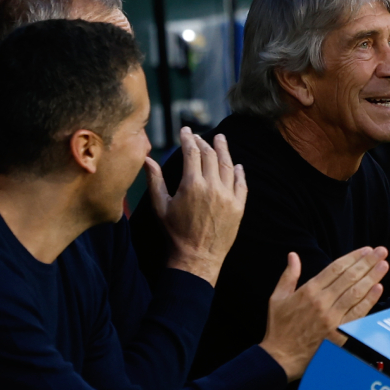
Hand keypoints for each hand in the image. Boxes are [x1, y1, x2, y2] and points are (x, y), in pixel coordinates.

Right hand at [147, 128, 247, 284]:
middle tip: (199, 136)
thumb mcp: (160, 206)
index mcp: (192, 184)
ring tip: (221, 139)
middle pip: (210, 155)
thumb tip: (147, 158)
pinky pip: (242, 184)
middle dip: (204, 142)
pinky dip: (239, 172)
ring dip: (224, 150)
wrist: (197, 258)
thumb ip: (154, 180)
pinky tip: (237, 165)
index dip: (188, 138)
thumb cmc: (175, 233)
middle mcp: (213, 187)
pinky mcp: (239, 207)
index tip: (186, 131)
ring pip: (228, 166)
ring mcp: (228, 197)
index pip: (192, 152)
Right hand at [260, 247, 389, 378]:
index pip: (336, 268)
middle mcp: (322, 303)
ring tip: (384, 265)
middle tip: (382, 251)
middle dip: (368, 262)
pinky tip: (378, 289)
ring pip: (356, 293)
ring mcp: (332, 319)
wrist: (280, 358)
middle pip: (350, 277)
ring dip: (372, 277)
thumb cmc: (279, 328)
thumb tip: (293, 255)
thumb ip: (289, 275)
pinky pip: (357, 315)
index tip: (366, 250)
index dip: (353, 257)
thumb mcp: (277, 298)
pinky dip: (369, 301)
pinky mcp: (339, 335)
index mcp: (308, 291)